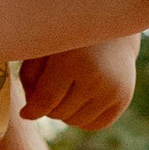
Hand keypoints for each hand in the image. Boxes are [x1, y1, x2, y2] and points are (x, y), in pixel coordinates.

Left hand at [19, 38, 138, 131]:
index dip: (32, 110)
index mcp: (73, 62)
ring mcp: (113, 90)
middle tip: (48, 92)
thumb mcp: (45, 46)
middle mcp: (97, 78)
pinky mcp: (124, 98)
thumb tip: (29, 114)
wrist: (111, 25)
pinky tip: (79, 101)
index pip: (46, 100)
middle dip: (49, 107)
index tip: (24, 113)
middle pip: (60, 113)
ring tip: (64, 93)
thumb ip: (30, 76)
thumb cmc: (69, 35)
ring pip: (76, 121)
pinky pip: (95, 124)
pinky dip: (83, 119)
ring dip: (65, 113)